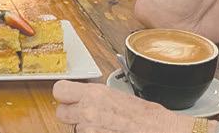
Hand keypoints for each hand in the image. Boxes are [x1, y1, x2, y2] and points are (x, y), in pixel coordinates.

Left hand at [52, 80, 189, 132]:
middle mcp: (88, 110)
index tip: (69, 98)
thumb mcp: (118, 95)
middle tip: (84, 115)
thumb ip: (95, 95)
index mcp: (94, 93)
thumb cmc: (146, 115)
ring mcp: (90, 129)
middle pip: (61, 112)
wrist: (159, 130)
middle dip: (71, 114)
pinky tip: (107, 131)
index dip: (64, 96)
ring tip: (103, 125)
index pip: (59, 90)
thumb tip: (83, 97)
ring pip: (74, 128)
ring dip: (85, 127)